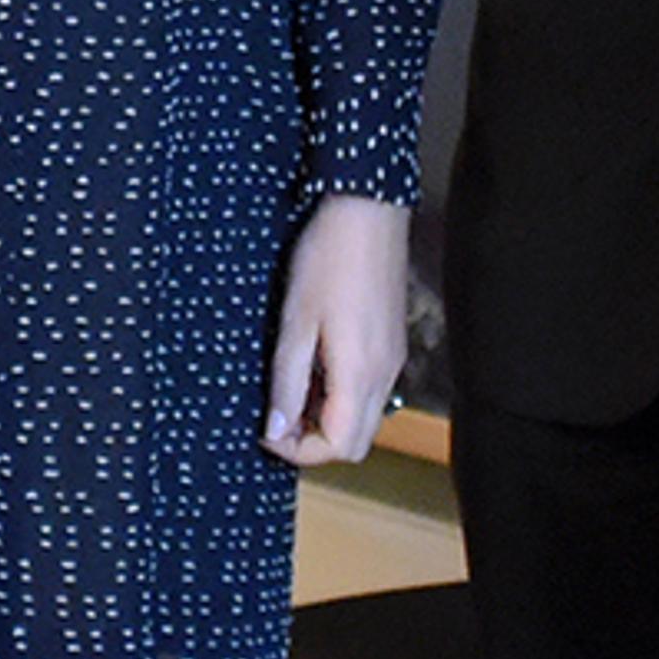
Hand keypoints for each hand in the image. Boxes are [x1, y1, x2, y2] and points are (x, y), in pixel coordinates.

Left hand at [264, 195, 407, 465]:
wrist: (368, 209)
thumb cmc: (328, 257)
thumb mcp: (295, 322)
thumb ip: (287, 383)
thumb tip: (276, 430)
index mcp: (360, 373)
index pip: (336, 447)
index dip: (297, 450)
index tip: (266, 429)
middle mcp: (385, 374)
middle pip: (354, 443)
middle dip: (314, 442)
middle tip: (277, 416)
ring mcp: (392, 359)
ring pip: (363, 418)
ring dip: (327, 418)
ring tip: (292, 386)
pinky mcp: (391, 343)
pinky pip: (369, 391)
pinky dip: (341, 395)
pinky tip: (315, 364)